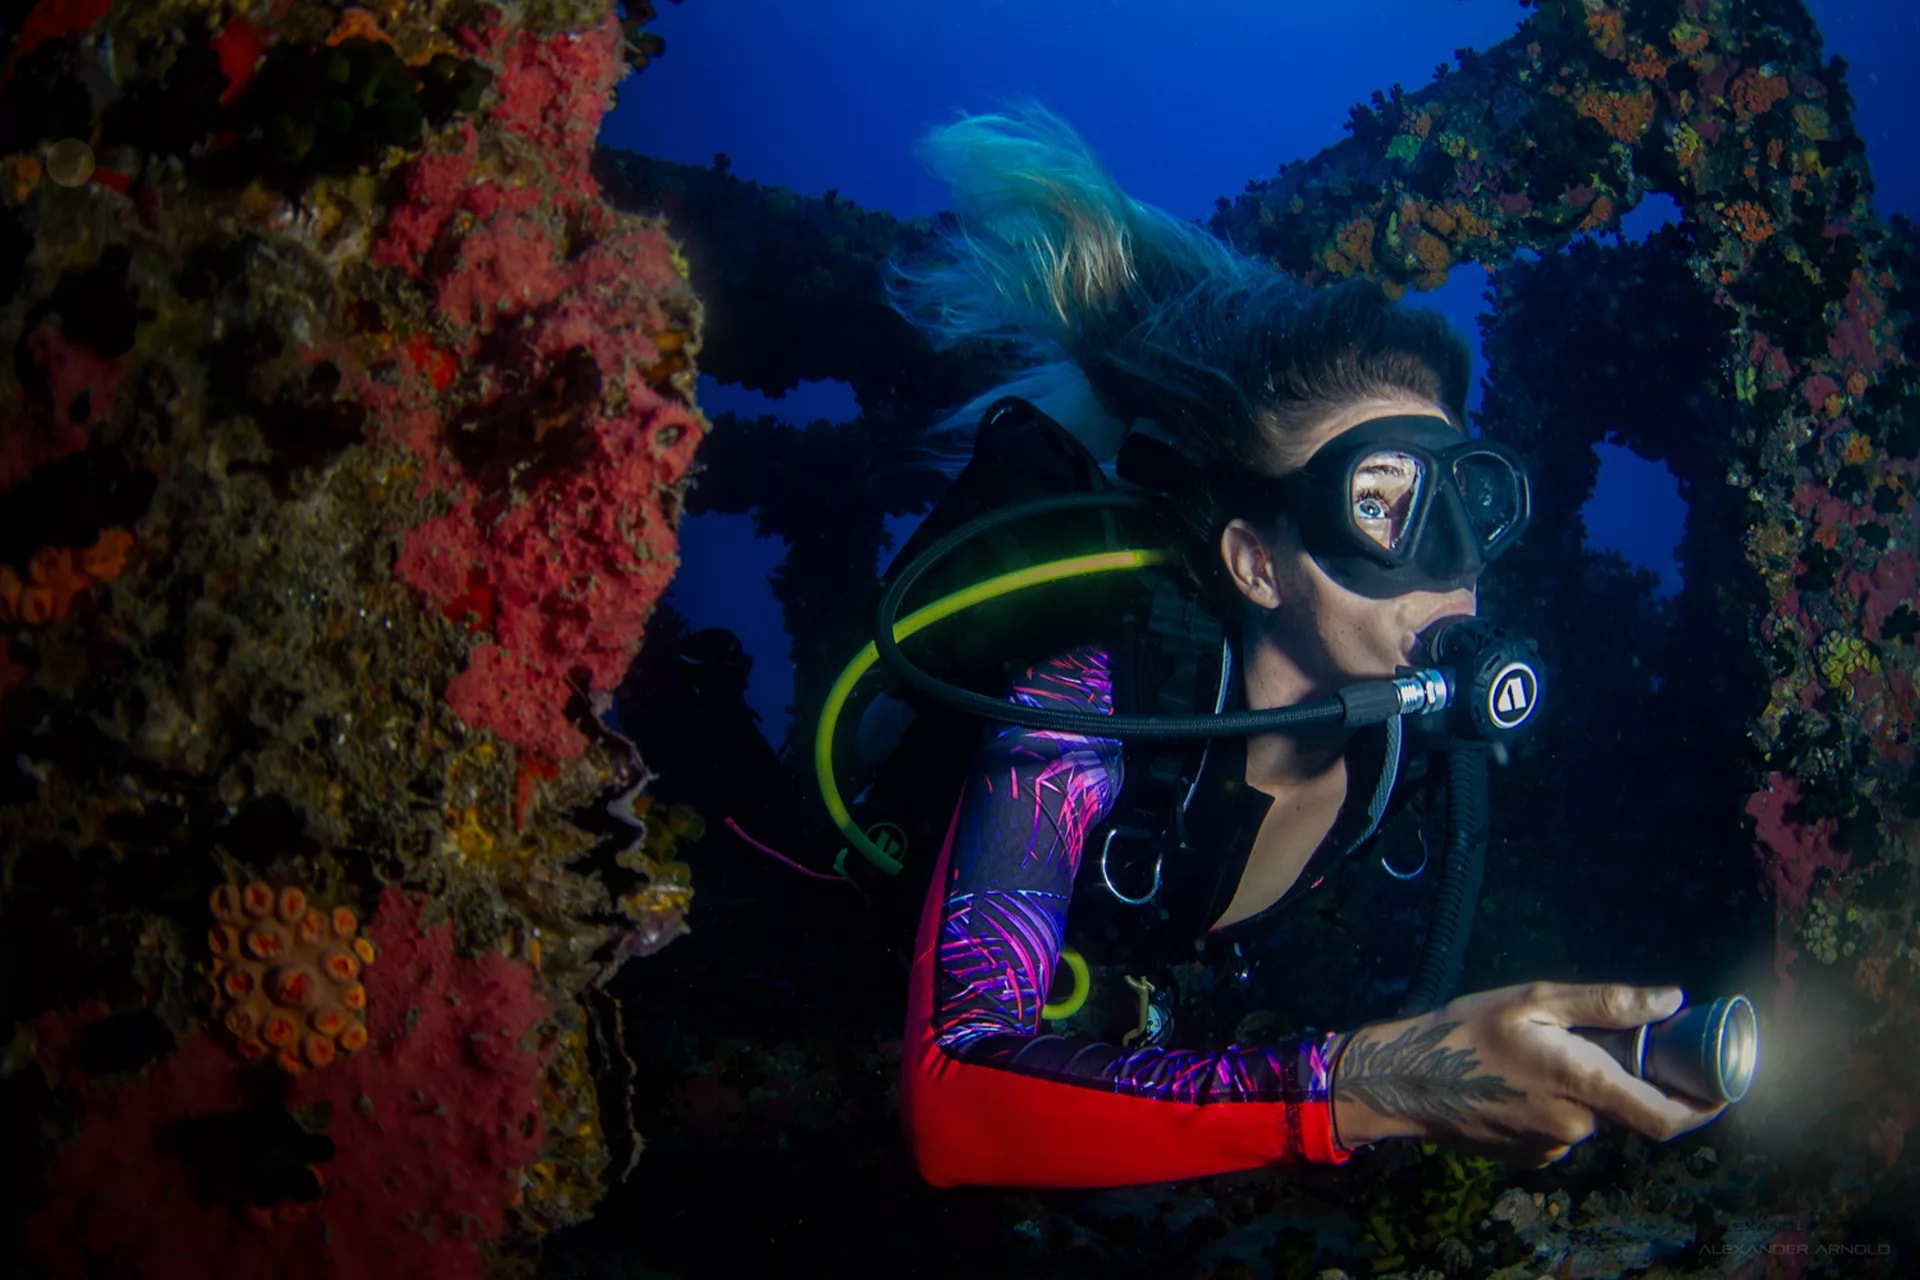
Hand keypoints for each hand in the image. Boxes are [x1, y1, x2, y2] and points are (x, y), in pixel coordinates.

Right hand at [1328, 982, 1726, 1165]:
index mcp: (1584, 1084)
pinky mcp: (1531, 1157)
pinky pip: (1563, 1126)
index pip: (1668, 1117)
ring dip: (1582, 1084)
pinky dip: (1555, 1101)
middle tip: (1582, 1033)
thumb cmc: (1466, 1031)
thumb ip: (1607, 1003)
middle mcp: (1578, 1126)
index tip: (1720, 1080)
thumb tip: (1672, 1001)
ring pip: (1592, 1112)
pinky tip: (1514, 1078)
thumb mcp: (1534, 1000)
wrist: (1402, 1080)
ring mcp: (1554, 1147)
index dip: (1705, 1105)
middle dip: (1620, 1071)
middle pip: (1624, 1102)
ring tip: (1533, 1051)